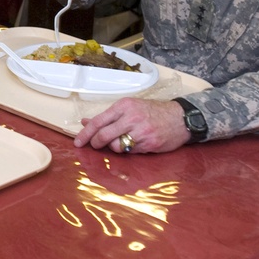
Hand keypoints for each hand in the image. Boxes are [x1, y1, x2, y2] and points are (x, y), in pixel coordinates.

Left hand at [73, 98, 190, 153]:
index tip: (78, 142)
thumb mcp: (130, 107)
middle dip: (95, 143)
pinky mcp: (149, 144)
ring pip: (116, 146)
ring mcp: (141, 132)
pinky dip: (128, 150)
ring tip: (121, 141)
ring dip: (113, 147)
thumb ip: (108, 116)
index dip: (85, 133)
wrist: (180, 118)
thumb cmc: (152, 111)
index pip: (98, 121)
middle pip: (104, 135)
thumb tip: (86, 122)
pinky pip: (130, 152)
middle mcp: (131, 118)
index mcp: (124, 106)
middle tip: (95, 145)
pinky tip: (134, 144)